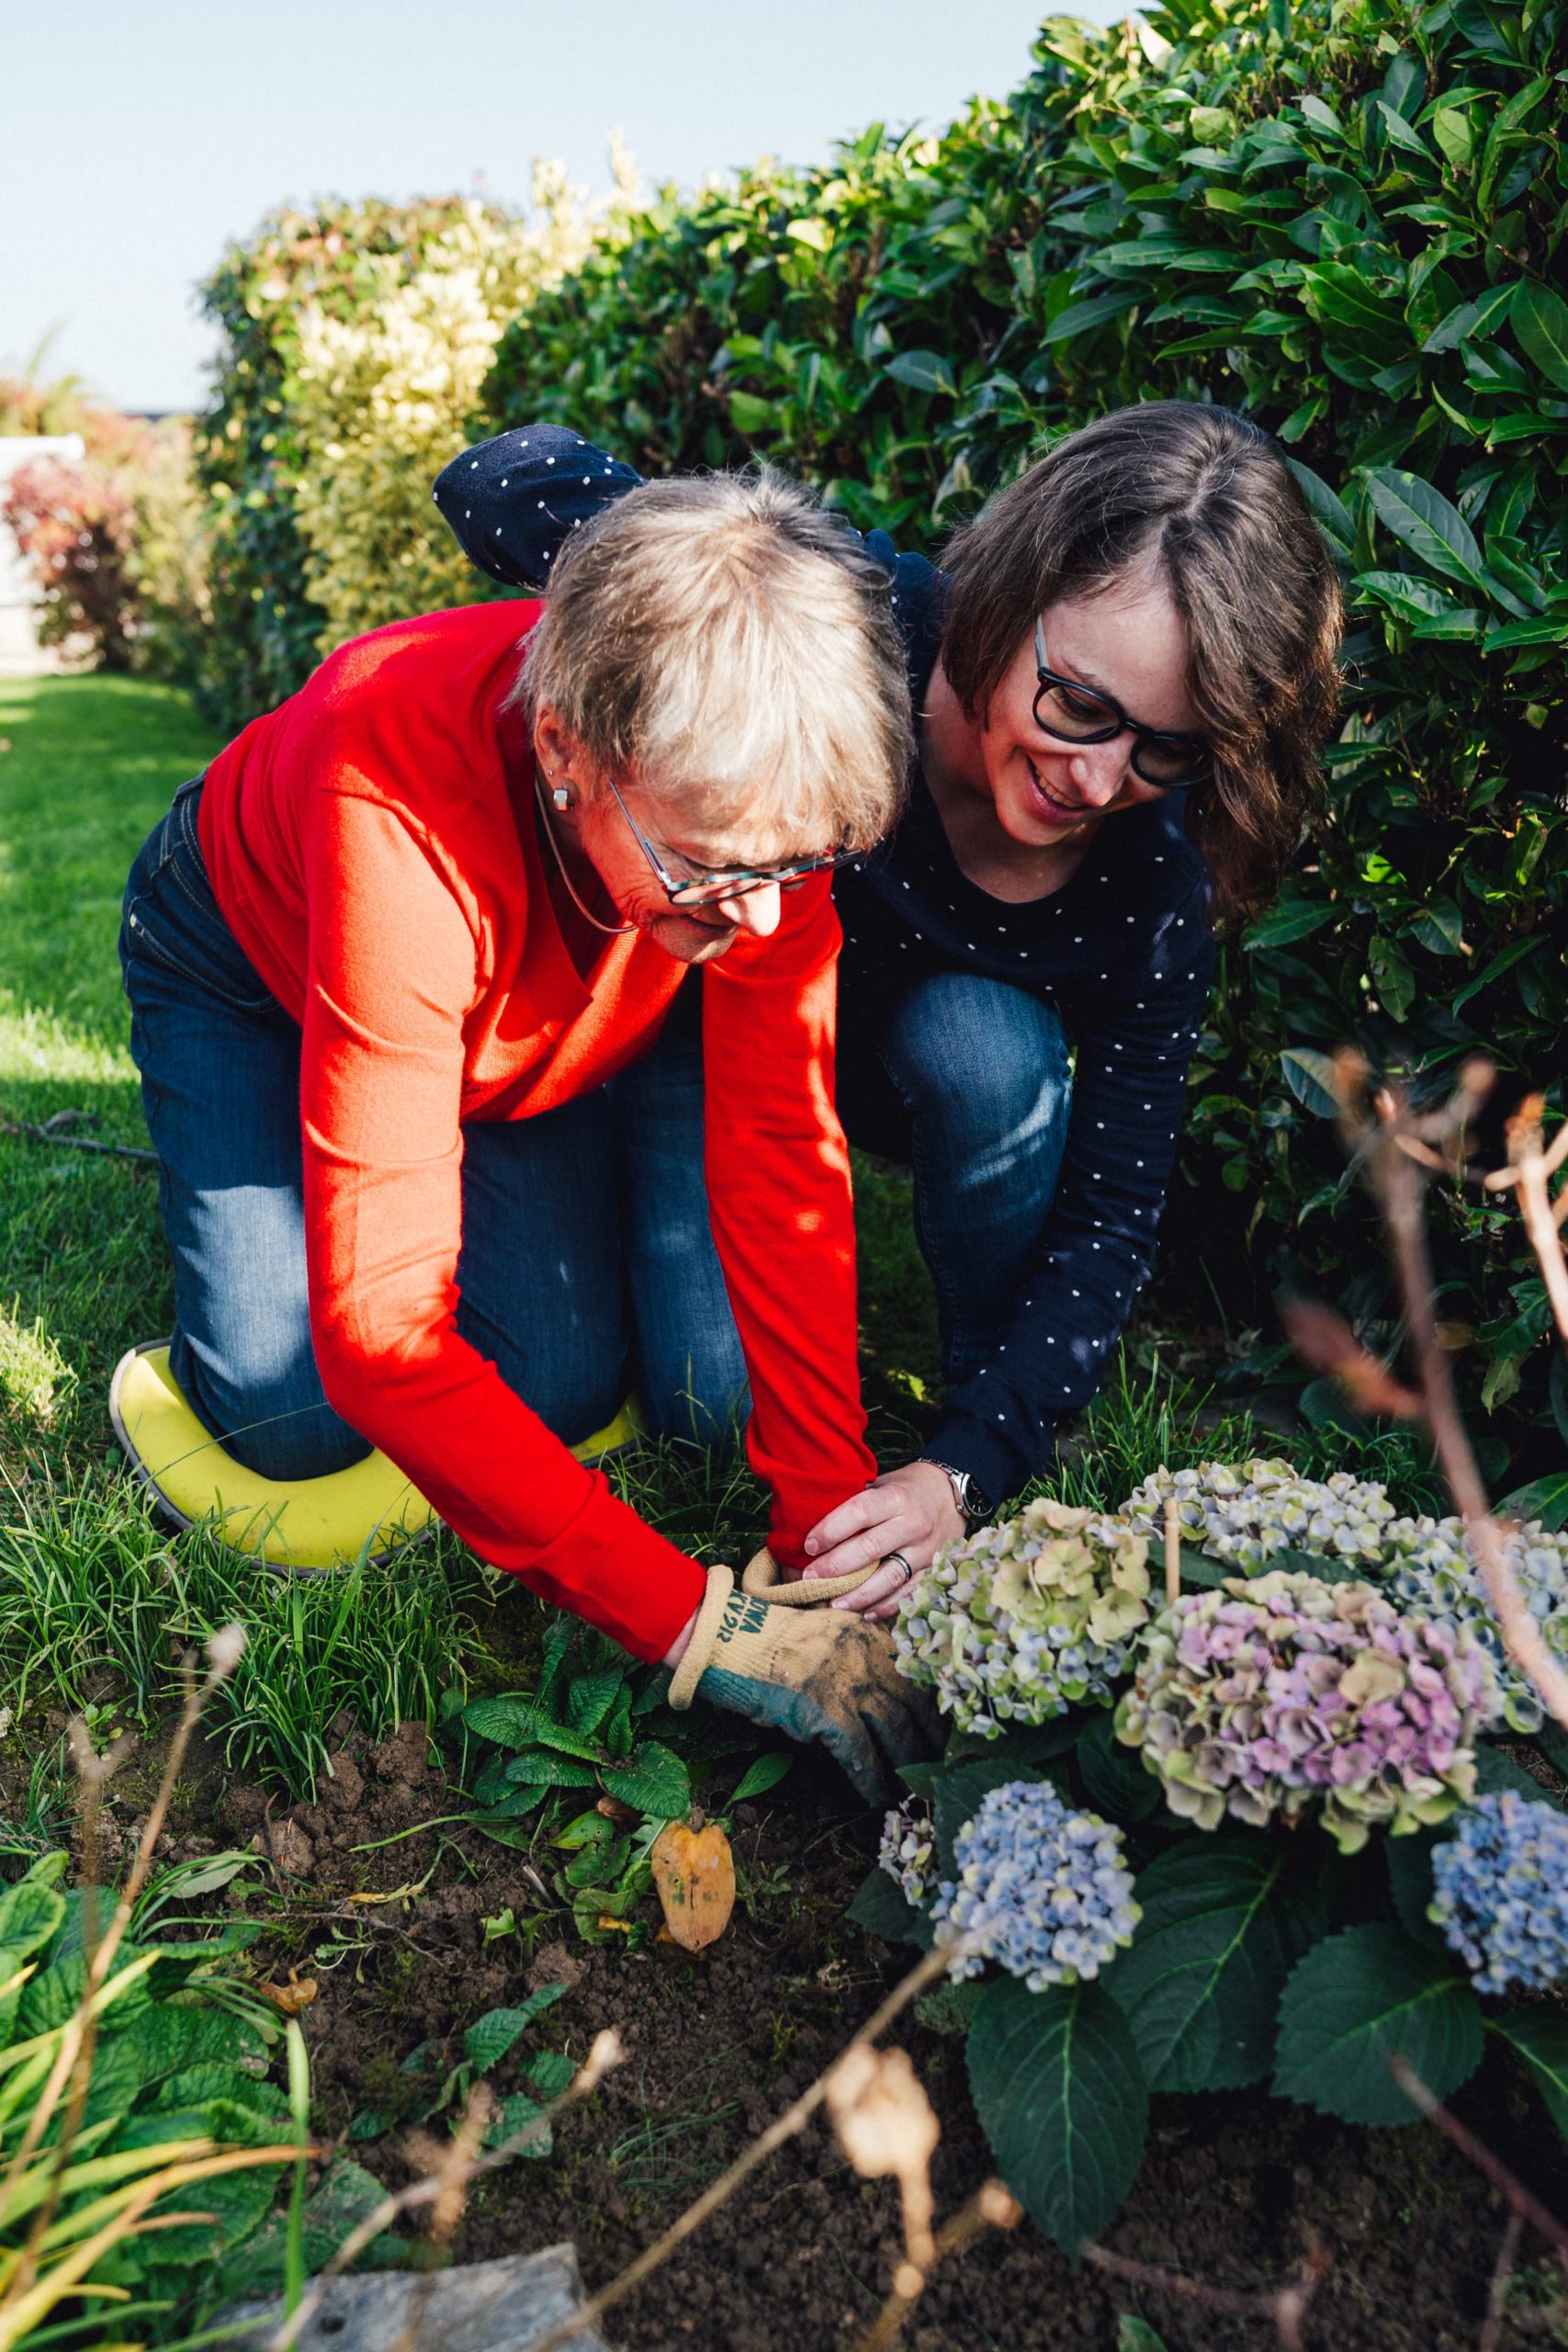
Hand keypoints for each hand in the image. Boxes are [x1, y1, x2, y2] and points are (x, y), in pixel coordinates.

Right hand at [672, 1574, 940, 1803]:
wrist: (729, 1638)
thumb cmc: (773, 1640)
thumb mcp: (829, 1634)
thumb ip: (861, 1657)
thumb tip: (887, 1700)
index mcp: (872, 1634)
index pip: (918, 1672)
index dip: (936, 1704)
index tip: (950, 1727)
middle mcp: (869, 1655)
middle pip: (915, 1704)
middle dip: (932, 1739)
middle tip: (943, 1765)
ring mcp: (848, 1683)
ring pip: (895, 1731)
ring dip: (908, 1764)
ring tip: (916, 1790)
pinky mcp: (825, 1711)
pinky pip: (859, 1754)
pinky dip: (871, 1779)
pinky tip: (877, 1798)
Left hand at [800, 1460, 964, 1621]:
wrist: (950, 1494)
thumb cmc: (905, 1489)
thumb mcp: (882, 1484)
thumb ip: (855, 1501)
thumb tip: (812, 1521)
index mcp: (896, 1498)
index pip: (859, 1512)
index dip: (831, 1530)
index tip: (808, 1545)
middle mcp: (913, 1523)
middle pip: (870, 1549)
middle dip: (836, 1567)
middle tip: (810, 1578)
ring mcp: (925, 1550)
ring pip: (889, 1577)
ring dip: (859, 1594)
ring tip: (833, 1604)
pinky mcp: (933, 1569)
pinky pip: (909, 1592)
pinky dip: (887, 1606)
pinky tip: (866, 1614)